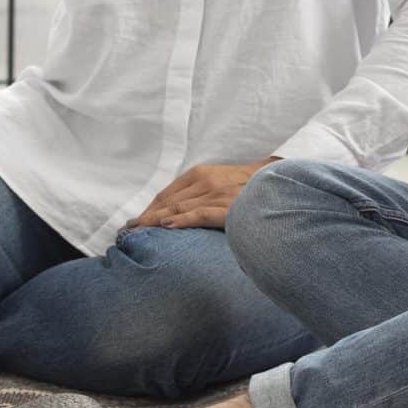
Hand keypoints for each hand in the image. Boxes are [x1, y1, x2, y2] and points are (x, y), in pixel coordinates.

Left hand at [126, 158, 278, 230]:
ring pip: (177, 209)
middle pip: (167, 203)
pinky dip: (180, 221)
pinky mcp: (227, 208)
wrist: (280, 183)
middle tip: (126, 232)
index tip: (135, 223)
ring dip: (154, 222)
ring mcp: (216, 194)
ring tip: (137, 234)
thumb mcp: (221, 183)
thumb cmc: (249, 186)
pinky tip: (165, 228)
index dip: (149, 209)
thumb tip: (177, 212)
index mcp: (201, 173)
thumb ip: (200, 193)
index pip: (166, 194)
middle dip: (146, 217)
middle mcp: (205, 181)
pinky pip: (198, 215)